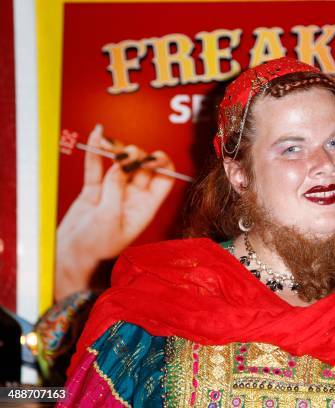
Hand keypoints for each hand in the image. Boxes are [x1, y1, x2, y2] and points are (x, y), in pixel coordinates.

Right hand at [55, 124, 174, 299]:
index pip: (164, 179)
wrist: (70, 257)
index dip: (163, 164)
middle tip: (126, 154)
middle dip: (138, 155)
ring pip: (122, 164)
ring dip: (117, 151)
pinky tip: (97, 135)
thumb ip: (115, 190)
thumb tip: (121, 165)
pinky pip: (97, 167)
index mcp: (145, 207)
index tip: (153, 155)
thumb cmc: (95, 247)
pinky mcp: (94, 190)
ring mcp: (114, 192)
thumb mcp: (109, 219)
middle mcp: (133, 197)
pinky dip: (96, 151)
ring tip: (108, 143)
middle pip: (143, 167)